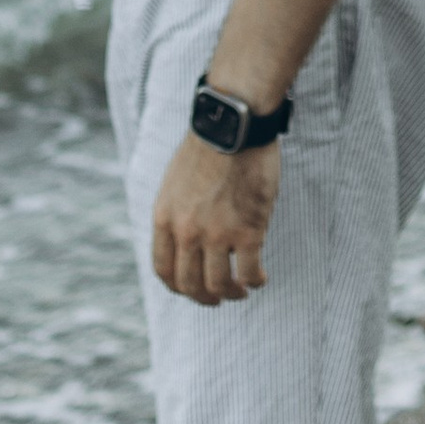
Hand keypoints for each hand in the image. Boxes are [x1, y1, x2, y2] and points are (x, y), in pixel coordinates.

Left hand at [151, 128, 281, 303]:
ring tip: (243, 290)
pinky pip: (249, 272)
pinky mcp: (247, 231)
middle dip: (205, 298)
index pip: (163, 269)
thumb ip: (177, 213)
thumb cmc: (209, 146)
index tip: (192, 290)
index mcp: (164, 218)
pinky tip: (261, 278)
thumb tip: (184, 238)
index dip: (178, 287)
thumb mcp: (175, 182)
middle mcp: (186, 232)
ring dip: (232, 294)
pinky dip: (255, 281)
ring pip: (220, 285)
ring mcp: (217, 234)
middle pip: (190, 284)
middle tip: (219, 298)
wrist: (234, 125)